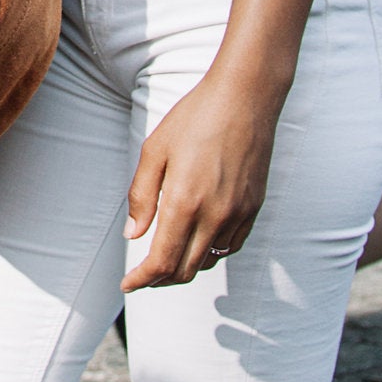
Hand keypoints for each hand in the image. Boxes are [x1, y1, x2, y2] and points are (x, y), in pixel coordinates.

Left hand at [121, 66, 277, 292]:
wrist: (245, 97)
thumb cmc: (196, 117)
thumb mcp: (155, 150)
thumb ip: (142, 196)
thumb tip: (133, 234)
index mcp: (186, 203)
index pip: (162, 262)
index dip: (141, 280)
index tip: (128, 284)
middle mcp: (215, 216)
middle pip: (186, 270)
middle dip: (159, 279)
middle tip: (141, 275)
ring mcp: (239, 214)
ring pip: (210, 261)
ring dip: (185, 267)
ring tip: (166, 259)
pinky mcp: (254, 207)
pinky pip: (231, 246)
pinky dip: (211, 254)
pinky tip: (198, 243)